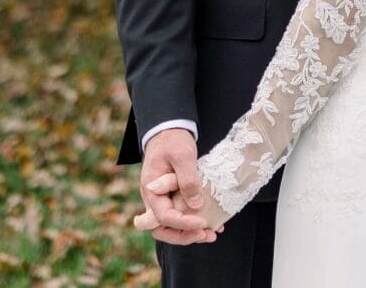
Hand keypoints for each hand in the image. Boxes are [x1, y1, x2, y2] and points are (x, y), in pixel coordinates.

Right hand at [137, 128, 215, 244]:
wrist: (169, 130)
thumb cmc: (173, 140)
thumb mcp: (182, 156)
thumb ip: (188, 179)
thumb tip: (196, 205)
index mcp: (151, 190)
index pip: (164, 216)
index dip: (183, 223)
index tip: (202, 222)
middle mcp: (154, 199)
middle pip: (162, 229)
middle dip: (184, 236)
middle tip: (206, 235)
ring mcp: (163, 199)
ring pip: (172, 226)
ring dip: (190, 233)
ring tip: (212, 234)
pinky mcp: (173, 198)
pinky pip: (181, 216)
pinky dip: (195, 224)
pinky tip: (214, 224)